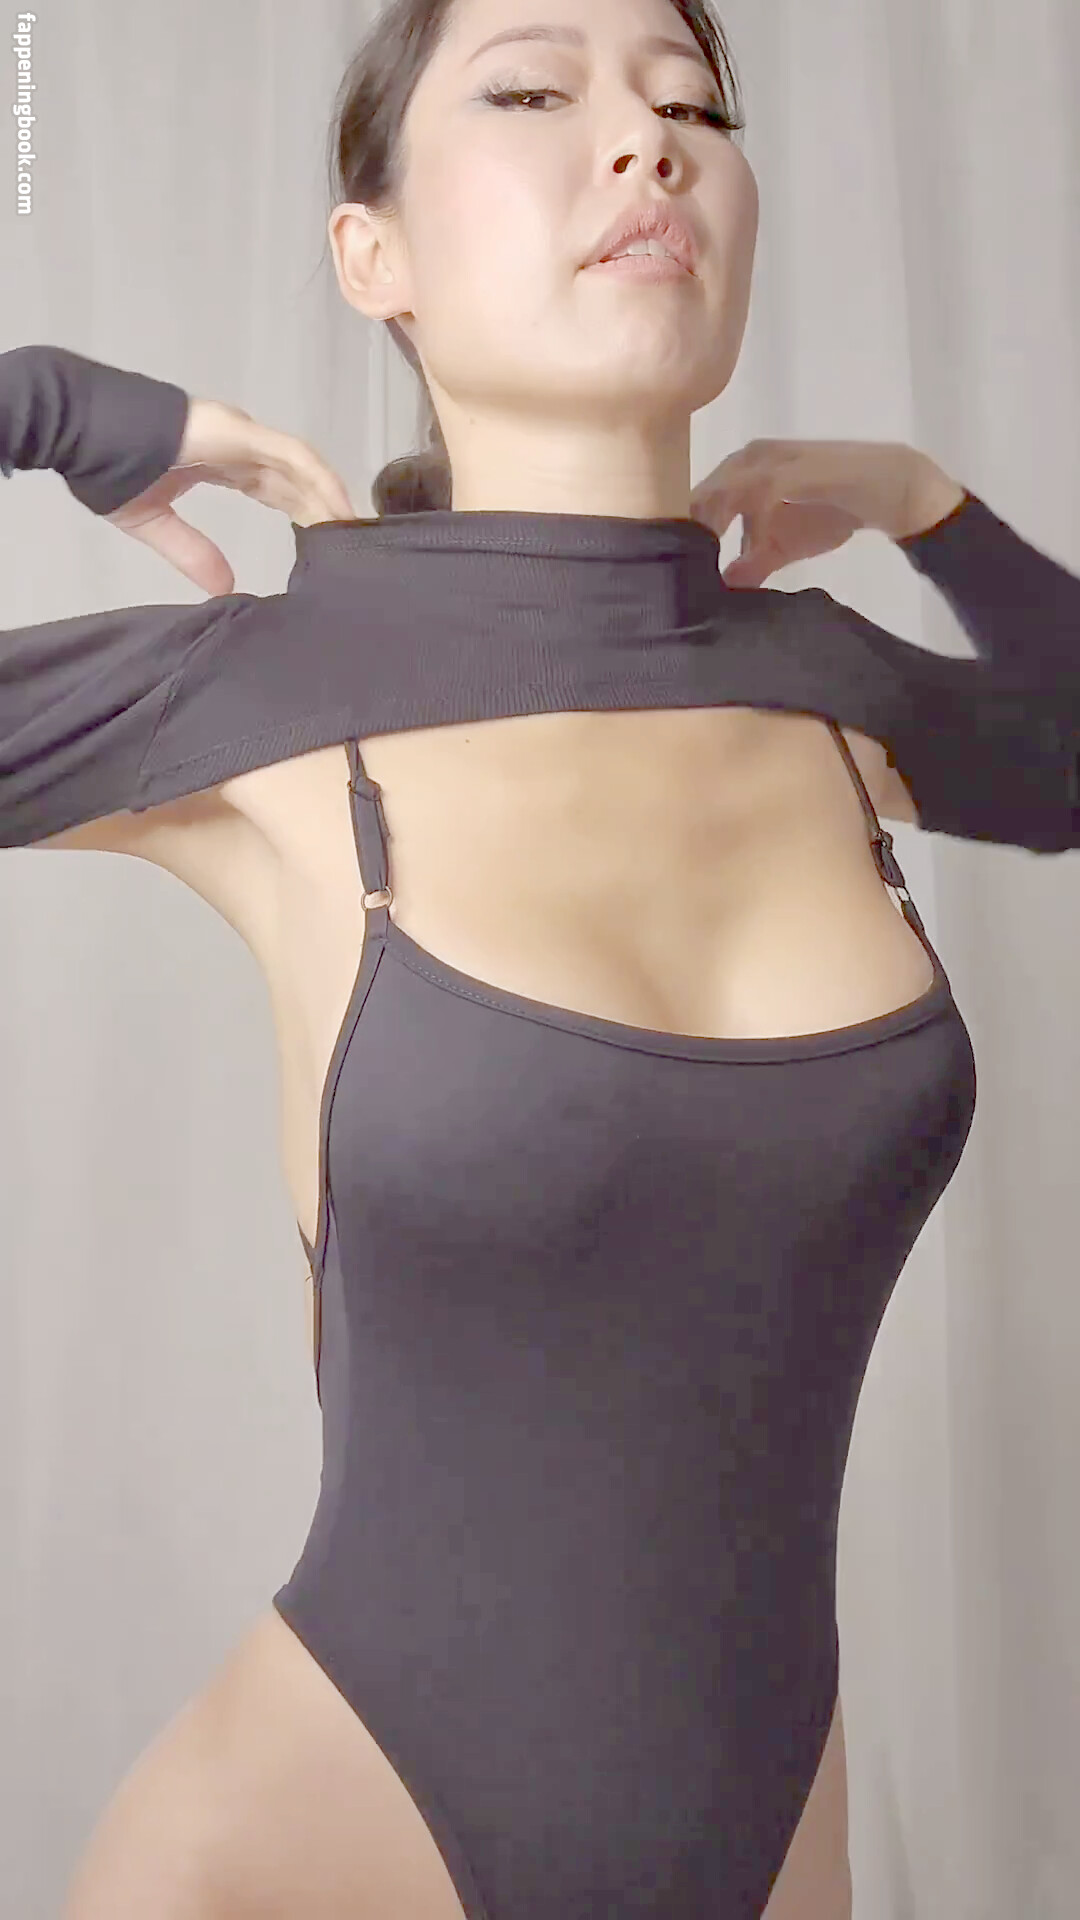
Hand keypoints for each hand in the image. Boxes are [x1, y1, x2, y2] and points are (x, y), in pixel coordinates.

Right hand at [104, 396, 357, 594]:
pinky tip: (336, 508)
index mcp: (218, 460)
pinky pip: (292, 455)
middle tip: (350, 544)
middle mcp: (237, 445)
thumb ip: (192, 551)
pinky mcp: (238, 432)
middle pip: (293, 479)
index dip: (300, 510)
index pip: (272, 486)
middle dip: (322, 509)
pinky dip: (318, 480)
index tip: (322, 540)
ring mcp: (240, 434)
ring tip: (353, 531)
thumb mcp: (155, 521)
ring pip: (300, 466)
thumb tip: (224, 588)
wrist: (80, 429)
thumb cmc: (109, 466)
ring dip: (328, 497)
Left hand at [690, 438, 964, 588]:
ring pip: (725, 489)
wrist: (886, 491)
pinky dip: (751, 520)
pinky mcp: (795, 468)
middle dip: (687, 530)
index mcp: (738, 471)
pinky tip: (746, 546)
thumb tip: (720, 590)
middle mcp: (748, 458)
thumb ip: (750, 564)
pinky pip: (763, 492)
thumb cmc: (829, 512)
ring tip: (701, 559)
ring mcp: (771, 460)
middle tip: (673, 570)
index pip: (697, 500)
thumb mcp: (781, 546)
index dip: (681, 532)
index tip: (666, 568)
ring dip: (711, 523)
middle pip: (702, 494)